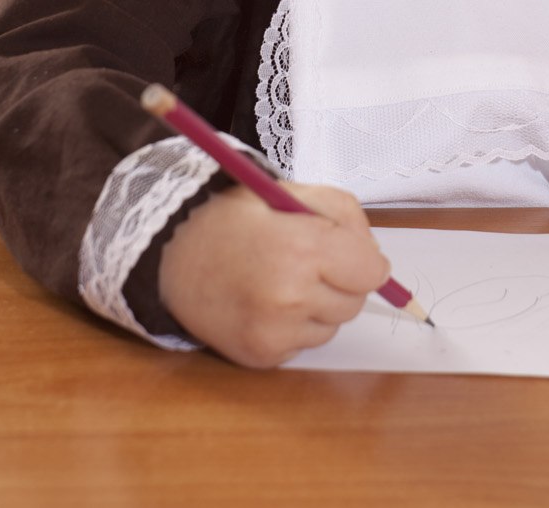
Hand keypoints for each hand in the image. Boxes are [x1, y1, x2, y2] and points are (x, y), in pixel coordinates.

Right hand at [158, 181, 390, 367]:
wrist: (172, 255)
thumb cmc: (234, 219)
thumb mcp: (290, 192)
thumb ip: (343, 215)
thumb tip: (375, 257)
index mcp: (302, 247)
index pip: (371, 271)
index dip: (365, 259)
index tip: (352, 253)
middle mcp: (290, 295)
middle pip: (355, 302)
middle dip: (343, 281)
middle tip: (310, 260)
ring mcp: (274, 332)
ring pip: (332, 326)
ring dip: (320, 306)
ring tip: (283, 278)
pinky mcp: (262, 356)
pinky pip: (304, 344)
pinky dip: (295, 326)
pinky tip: (267, 301)